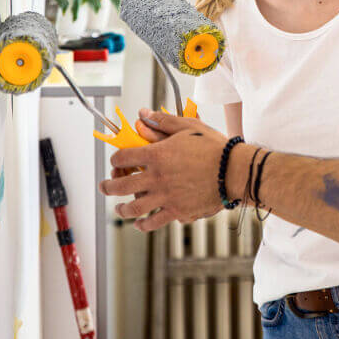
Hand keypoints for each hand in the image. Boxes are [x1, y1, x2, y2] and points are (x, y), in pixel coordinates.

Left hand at [99, 109, 232, 231]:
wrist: (234, 171)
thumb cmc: (214, 147)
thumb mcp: (187, 126)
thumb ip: (162, 121)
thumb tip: (143, 114)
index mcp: (157, 154)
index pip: (124, 157)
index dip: (116, 159)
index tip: (116, 161)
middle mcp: (157, 177)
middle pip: (121, 185)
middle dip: (108, 186)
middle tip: (104, 186)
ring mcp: (166, 196)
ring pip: (133, 208)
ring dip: (122, 208)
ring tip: (119, 208)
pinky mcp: (177, 211)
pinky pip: (154, 222)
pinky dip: (143, 224)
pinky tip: (140, 223)